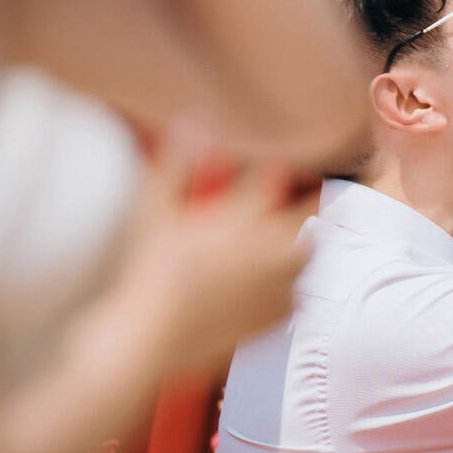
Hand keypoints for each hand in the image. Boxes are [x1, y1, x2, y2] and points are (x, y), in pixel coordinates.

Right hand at [108, 132, 313, 378]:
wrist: (148, 334)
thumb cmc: (146, 269)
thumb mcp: (154, 209)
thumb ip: (176, 163)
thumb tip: (193, 118)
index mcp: (240, 220)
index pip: (275, 181)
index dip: (281, 168)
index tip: (280, 163)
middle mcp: (264, 253)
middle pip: (306, 222)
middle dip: (305, 209)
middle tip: (301, 201)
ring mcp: (268, 290)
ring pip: (305, 260)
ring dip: (301, 246)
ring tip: (292, 240)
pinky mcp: (264, 323)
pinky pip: (294, 301)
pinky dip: (291, 288)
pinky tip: (279, 285)